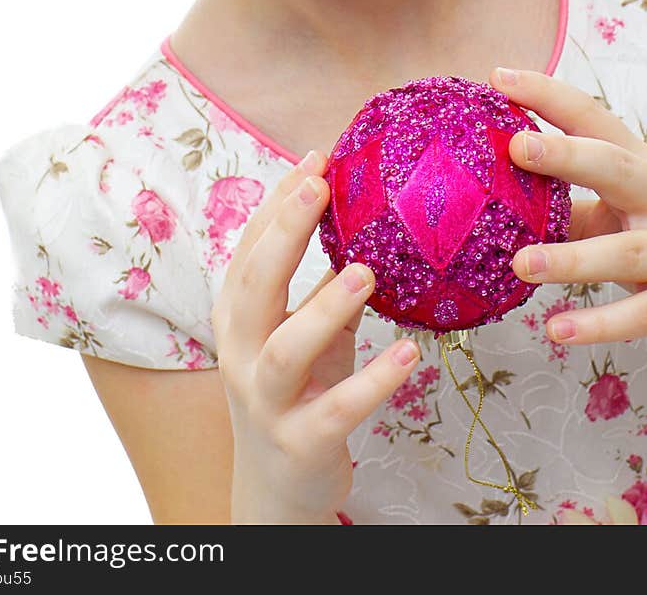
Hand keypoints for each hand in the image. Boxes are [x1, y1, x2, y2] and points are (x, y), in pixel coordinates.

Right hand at [211, 149, 421, 524]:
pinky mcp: (301, 442)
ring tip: (366, 272)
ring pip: (286, 347)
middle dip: (285, 232)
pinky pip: (337, 408)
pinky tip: (409, 355)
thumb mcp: (308, 331)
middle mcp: (242, 353)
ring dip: (324, 305)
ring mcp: (266, 400)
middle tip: (321, 187)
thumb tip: (370, 217)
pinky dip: (373, 381)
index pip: (250, 247)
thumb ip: (327, 282)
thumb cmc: (301, 389)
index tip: (315, 157)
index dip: (278, 201)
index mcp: (238, 316)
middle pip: (253, 285)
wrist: (278, 489)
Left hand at [488, 66, 646, 358]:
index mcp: (640, 167)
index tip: (499, 77)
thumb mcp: (623, 213)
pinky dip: (601, 324)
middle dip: (568, 154)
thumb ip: (567, 205)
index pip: (593, 119)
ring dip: (572, 259)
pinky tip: (559, 330)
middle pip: (617, 168)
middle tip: (516, 146)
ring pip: (626, 252)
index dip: (548, 96)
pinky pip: (644, 315)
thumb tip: (491, 195)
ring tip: (521, 265)